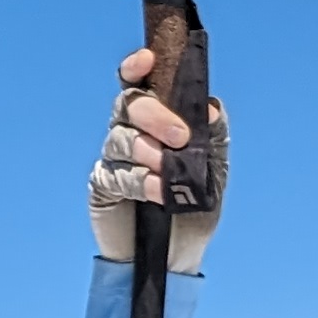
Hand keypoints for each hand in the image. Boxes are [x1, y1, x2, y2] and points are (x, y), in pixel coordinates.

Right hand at [85, 46, 228, 273]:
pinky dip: (140, 181)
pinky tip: (157, 193)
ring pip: (120, 138)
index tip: (147, 60)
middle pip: (128, 105)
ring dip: (148, 152)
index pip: (137, 83)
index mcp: (155, 118)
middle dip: (154, 115)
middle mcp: (130, 131)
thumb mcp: (215, 167)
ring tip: (169, 172)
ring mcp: (113, 159)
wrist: (177, 256)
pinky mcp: (102, 186)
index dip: (136, 67)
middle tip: (180, 137)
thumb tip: (211, 106)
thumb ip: (215, 133)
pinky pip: (116, 175)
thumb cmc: (195, 206)